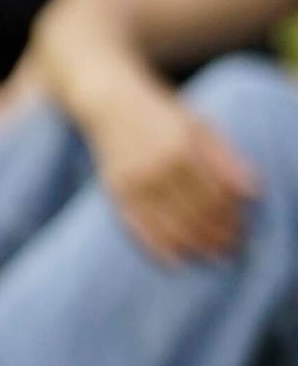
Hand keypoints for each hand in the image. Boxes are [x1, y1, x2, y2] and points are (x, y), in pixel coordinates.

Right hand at [92, 79, 257, 261]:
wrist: (112, 105)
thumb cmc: (163, 116)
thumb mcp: (200, 126)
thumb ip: (227, 158)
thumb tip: (253, 192)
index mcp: (184, 147)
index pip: (217, 194)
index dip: (232, 216)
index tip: (242, 230)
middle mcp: (158, 167)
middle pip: (196, 213)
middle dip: (217, 235)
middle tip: (230, 249)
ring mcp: (135, 182)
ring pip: (171, 226)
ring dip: (194, 245)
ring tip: (210, 255)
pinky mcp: (117, 194)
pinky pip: (141, 230)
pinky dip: (160, 248)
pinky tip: (176, 260)